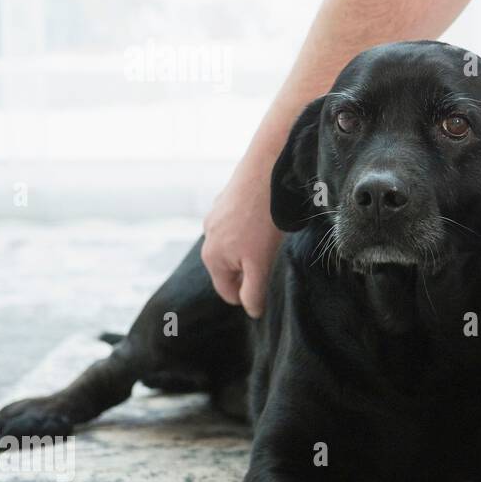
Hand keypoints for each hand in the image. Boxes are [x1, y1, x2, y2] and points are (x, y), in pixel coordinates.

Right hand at [202, 161, 282, 317]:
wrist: (265, 170)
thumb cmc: (263, 220)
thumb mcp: (260, 262)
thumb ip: (253, 289)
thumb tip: (251, 311)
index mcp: (212, 256)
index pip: (227, 291)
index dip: (247, 297)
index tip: (266, 293)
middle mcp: (208, 235)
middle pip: (230, 267)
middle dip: (249, 271)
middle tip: (272, 263)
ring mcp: (216, 214)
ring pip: (234, 243)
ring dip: (251, 248)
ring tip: (271, 241)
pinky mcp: (228, 198)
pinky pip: (239, 222)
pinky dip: (251, 228)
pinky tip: (267, 220)